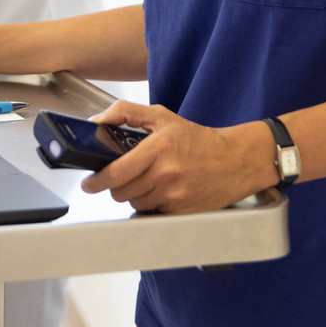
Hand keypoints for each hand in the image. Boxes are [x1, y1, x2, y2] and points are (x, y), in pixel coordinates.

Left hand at [77, 101, 273, 213]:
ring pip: (136, 203)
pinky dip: (151, 205)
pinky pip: (153, 214)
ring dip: (134, 195)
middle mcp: (167, 173)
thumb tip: (97, 121)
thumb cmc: (197, 138)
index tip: (89, 183)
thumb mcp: (161, 116)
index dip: (97, 181)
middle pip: (122, 192)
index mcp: (159, 148)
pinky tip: (161, 192)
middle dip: (116, 186)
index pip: (117, 172)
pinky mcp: (184, 211)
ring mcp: (176, 195)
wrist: (236, 159)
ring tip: (147, 181)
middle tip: (122, 177)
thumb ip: (126, 112)